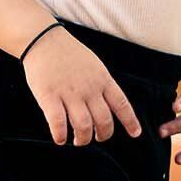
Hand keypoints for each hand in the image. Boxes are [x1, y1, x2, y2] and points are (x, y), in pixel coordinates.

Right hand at [21, 29, 140, 146]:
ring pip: (83, 126)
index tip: (135, 134)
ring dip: (83, 139)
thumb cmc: (69, 54)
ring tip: (77, 140)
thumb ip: (102, 85)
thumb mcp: (95, 66)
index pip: (122, 104)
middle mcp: (89, 88)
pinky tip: (60, 139)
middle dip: (103, 135)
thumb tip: (108, 106)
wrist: (44, 39)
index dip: (130, 121)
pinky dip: (60, 135)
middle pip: (104, 120)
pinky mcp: (49, 96)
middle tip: (96, 138)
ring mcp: (70, 93)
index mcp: (103, 79)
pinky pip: (58, 123)